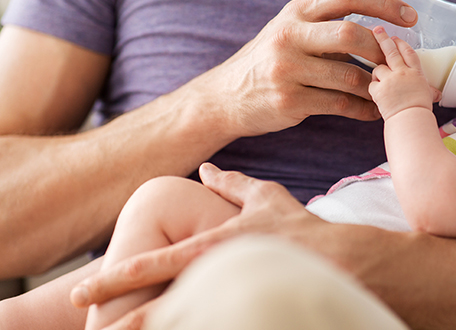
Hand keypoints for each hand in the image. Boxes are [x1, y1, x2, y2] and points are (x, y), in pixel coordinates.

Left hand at [69, 164, 316, 328]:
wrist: (347, 261)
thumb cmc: (302, 228)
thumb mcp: (265, 198)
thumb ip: (231, 183)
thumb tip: (204, 168)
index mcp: (214, 245)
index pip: (155, 263)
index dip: (115, 277)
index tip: (81, 290)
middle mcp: (218, 274)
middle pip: (158, 307)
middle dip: (121, 325)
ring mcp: (234, 297)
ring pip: (183, 323)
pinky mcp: (250, 313)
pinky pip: (215, 327)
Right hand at [189, 0, 418, 138]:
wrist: (224, 97)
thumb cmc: (268, 61)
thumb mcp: (289, 31)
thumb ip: (325, 25)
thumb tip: (381, 28)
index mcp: (296, 12)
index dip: (384, 3)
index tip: (410, 17)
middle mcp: (290, 36)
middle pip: (350, 35)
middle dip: (381, 50)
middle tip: (398, 62)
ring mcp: (287, 70)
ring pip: (350, 77)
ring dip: (377, 86)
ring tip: (391, 91)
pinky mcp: (289, 101)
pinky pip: (341, 105)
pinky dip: (364, 110)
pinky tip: (373, 111)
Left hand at [368, 27, 440, 119]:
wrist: (411, 120)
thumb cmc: (421, 112)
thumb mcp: (428, 97)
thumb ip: (429, 92)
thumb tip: (437, 94)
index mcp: (416, 73)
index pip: (409, 52)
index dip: (402, 44)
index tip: (396, 37)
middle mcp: (402, 73)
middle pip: (391, 51)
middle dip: (383, 39)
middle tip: (377, 30)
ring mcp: (389, 80)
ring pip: (378, 68)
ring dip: (378, 73)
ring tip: (382, 81)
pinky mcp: (378, 90)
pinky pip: (372, 85)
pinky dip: (374, 88)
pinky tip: (378, 94)